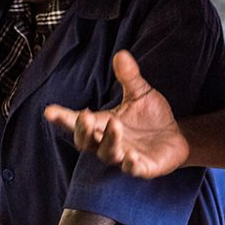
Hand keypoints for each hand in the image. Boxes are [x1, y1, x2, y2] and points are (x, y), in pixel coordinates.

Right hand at [43, 50, 188, 178]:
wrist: (176, 136)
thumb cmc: (150, 116)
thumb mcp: (140, 93)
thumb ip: (129, 77)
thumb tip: (121, 54)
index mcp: (102, 124)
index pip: (78, 122)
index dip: (63, 118)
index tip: (49, 111)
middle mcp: (108, 143)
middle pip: (86, 142)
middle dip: (83, 131)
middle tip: (85, 117)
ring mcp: (124, 156)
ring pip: (108, 154)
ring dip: (109, 141)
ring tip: (115, 125)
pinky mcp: (143, 167)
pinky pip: (133, 170)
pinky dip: (131, 165)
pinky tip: (132, 157)